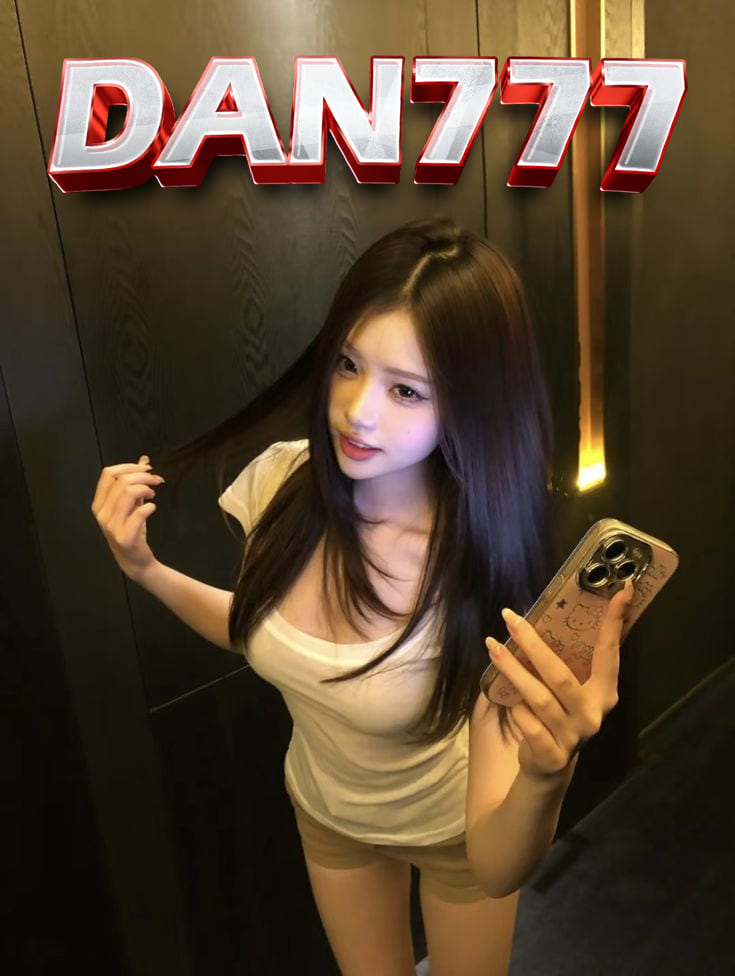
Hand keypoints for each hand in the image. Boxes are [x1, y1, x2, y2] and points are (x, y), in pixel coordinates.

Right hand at [91, 454, 165, 581]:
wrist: (135, 560)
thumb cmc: (132, 530)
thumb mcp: (132, 504)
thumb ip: (135, 483)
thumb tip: (144, 460)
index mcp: (99, 503)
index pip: (108, 473)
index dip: (129, 466)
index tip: (147, 469)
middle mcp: (101, 513)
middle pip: (121, 480)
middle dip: (143, 476)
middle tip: (156, 481)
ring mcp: (111, 526)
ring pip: (128, 493)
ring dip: (146, 488)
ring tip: (153, 494)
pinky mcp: (125, 537)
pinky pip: (139, 513)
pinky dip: (150, 506)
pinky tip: (152, 508)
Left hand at [485, 580, 633, 781]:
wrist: (548, 767)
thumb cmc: (555, 716)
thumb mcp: (565, 689)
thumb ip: (561, 661)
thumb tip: (538, 617)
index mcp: (603, 692)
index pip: (609, 653)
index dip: (614, 623)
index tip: (621, 590)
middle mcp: (593, 713)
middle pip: (560, 674)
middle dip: (532, 643)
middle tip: (509, 617)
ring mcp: (574, 736)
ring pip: (540, 698)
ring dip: (512, 670)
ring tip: (492, 646)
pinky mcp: (553, 754)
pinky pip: (529, 725)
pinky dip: (515, 711)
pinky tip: (507, 702)